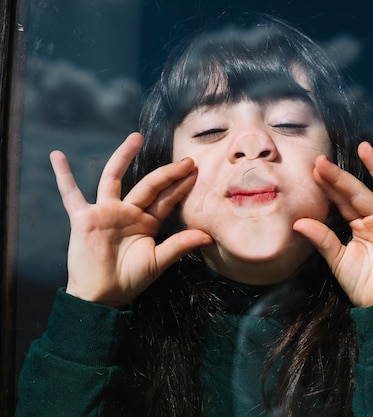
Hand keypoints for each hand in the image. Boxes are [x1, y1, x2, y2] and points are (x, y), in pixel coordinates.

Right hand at [50, 132, 212, 307]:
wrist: (103, 295)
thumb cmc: (130, 280)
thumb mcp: (159, 261)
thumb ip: (180, 245)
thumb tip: (207, 237)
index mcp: (146, 222)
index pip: (166, 199)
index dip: (180, 185)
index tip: (195, 170)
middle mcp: (127, 212)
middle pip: (148, 185)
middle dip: (167, 172)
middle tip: (186, 159)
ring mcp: (105, 212)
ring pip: (114, 178)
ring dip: (123, 157)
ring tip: (135, 137)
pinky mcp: (84, 218)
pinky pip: (71, 194)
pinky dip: (63, 176)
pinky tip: (57, 156)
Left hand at [293, 142, 372, 307]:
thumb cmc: (362, 285)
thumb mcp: (338, 260)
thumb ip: (322, 239)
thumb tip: (298, 222)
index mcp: (361, 225)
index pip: (343, 200)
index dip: (330, 185)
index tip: (314, 169)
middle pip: (359, 192)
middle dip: (341, 177)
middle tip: (322, 161)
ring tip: (364, 149)